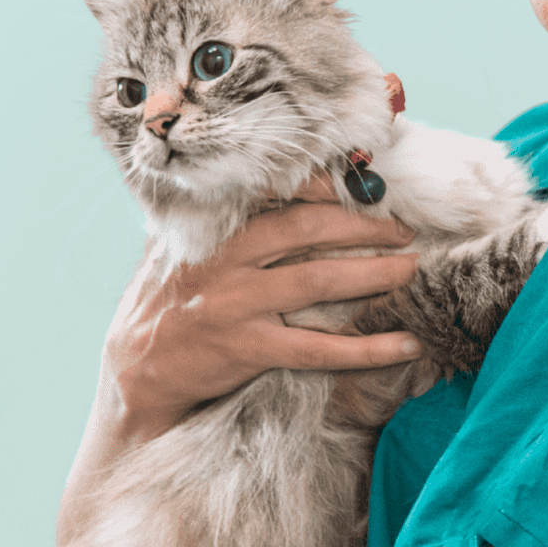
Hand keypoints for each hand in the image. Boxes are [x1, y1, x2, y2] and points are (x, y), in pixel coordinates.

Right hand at [104, 175, 422, 445]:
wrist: (136, 367)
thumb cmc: (168, 298)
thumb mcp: (180, 243)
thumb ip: (218, 214)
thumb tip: (276, 179)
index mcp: (213, 225)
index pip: (277, 190)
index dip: (328, 186)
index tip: (369, 186)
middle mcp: (224, 258)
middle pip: (308, 228)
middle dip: (364, 226)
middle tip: (405, 229)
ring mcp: (235, 304)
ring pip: (319, 282)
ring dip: (375, 274)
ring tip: (411, 269)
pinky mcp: (247, 349)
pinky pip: (319, 349)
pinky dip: (368, 349)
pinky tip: (408, 345)